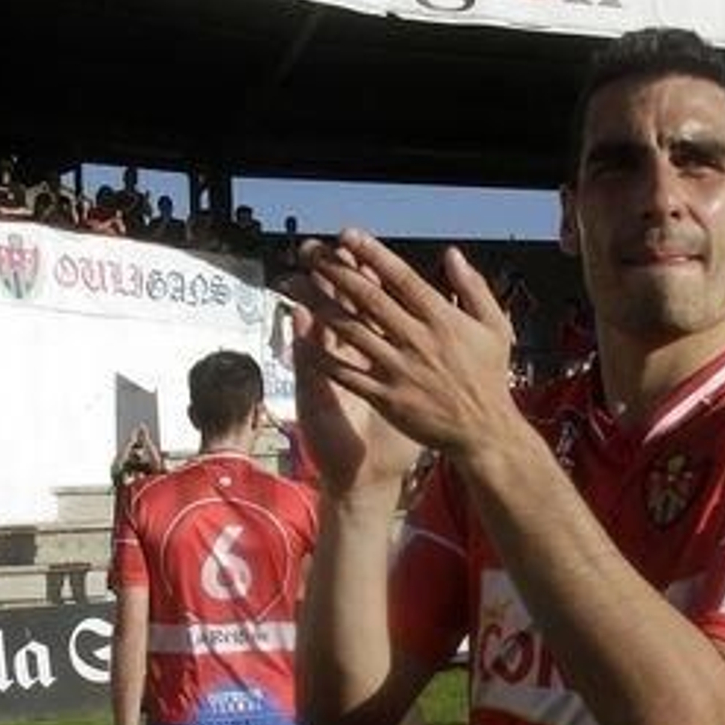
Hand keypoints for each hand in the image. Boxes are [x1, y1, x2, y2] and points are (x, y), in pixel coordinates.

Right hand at [286, 238, 420, 499]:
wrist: (369, 476)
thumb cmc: (390, 438)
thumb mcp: (403, 395)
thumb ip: (416, 358)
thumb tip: (427, 328)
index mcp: (373, 356)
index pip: (368, 307)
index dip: (365, 278)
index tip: (361, 249)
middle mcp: (348, 361)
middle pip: (340, 309)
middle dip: (331, 280)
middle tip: (324, 249)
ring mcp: (329, 377)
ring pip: (319, 333)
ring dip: (310, 301)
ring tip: (306, 268)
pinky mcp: (315, 397)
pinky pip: (309, 366)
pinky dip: (303, 342)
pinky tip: (296, 319)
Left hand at [291, 229, 516, 468]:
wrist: (484, 432)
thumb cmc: (489, 379)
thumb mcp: (495, 327)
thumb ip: (473, 288)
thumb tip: (453, 255)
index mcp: (442, 319)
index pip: (400, 277)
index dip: (372, 253)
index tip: (347, 235)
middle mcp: (417, 341)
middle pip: (367, 297)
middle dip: (335, 270)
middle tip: (310, 251)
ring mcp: (399, 370)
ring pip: (351, 330)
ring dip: (319, 305)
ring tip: (296, 284)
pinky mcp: (387, 397)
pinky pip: (347, 373)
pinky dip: (323, 357)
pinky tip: (301, 340)